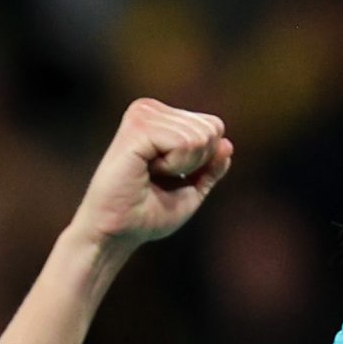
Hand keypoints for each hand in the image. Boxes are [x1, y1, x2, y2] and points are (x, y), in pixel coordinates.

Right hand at [68, 99, 233, 255]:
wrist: (115, 234)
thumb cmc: (144, 216)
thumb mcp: (190, 191)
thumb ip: (210, 168)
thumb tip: (227, 144)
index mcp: (160, 118)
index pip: (213, 126)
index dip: (203, 161)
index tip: (168, 177)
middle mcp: (149, 109)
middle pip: (212, 128)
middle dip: (196, 162)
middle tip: (159, 178)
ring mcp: (142, 115)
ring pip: (200, 136)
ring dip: (182, 166)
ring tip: (150, 175)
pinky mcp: (137, 128)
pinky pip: (185, 143)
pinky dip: (175, 166)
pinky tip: (147, 172)